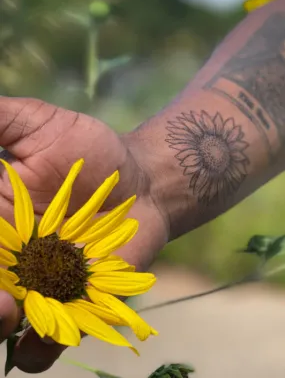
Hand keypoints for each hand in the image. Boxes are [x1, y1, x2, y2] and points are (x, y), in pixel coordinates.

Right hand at [0, 97, 166, 372]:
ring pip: (1, 320)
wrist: (143, 180)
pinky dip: (36, 350)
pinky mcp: (73, 304)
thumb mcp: (39, 124)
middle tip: (2, 298)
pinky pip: (44, 344)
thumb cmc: (93, 150)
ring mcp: (38, 285)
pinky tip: (37, 341)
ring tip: (10, 309)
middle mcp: (9, 257)